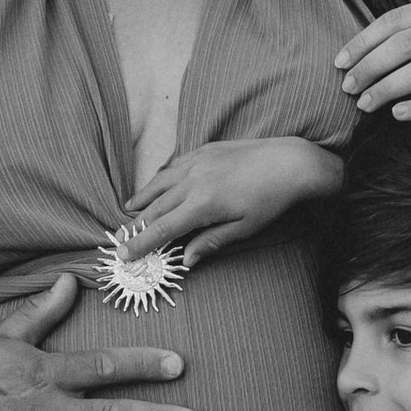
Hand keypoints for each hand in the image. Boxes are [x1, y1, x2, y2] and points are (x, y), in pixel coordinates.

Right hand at [124, 136, 341, 269]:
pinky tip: (158, 184)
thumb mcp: (244, 228)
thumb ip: (211, 242)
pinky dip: (161, 178)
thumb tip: (186, 261)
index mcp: (203, 204)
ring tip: (129, 209)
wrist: (290, 162)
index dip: (140, 243)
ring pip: (159, 182)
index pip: (162, 229)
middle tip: (120, 238)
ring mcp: (197, 161)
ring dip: (143, 198)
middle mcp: (193, 180)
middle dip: (135, 225)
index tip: (123, 254)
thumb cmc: (271, 199)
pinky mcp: (204, 150)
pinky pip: (174, 165)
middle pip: (155, 207)